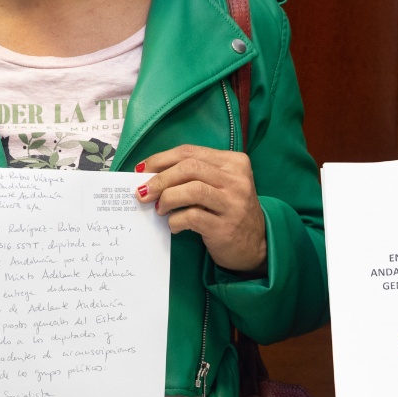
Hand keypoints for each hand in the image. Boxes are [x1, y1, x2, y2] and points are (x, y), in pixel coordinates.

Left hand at [135, 145, 266, 272]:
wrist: (256, 244)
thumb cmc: (229, 211)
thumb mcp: (219, 185)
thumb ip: (193, 176)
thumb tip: (150, 174)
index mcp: (234, 162)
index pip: (190, 152)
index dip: (161, 159)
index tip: (141, 169)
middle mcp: (237, 179)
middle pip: (189, 167)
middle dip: (160, 178)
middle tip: (143, 192)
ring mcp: (233, 203)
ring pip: (191, 189)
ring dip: (167, 198)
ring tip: (160, 209)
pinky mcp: (226, 226)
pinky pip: (192, 217)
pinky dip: (176, 220)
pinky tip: (174, 225)